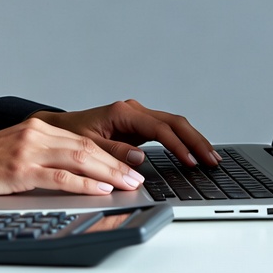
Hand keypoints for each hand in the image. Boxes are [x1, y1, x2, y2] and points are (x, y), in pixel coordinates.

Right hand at [0, 117, 148, 200]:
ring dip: (108, 174)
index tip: (131, 163)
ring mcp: (27, 149)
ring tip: (127, 184)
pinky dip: (83, 184)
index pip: (83, 140)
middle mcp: (35, 133)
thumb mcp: (16, 151)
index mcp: (37, 128)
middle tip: (138, 175)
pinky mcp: (19, 169)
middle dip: (116, 163)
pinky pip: (58, 176)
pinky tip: (98, 190)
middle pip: (86, 147)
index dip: (110, 153)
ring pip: (78, 159)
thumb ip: (43, 156)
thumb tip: (75, 172)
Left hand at [31, 99, 220, 167]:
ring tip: (212, 158)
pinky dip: (184, 141)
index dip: (177, 145)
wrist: (60, 129)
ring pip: (174, 124)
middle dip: (195, 140)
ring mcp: (138, 117)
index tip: (190, 161)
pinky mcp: (140, 126)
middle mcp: (133, 111)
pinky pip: (167, 131)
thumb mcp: (87, 146)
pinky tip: (195, 153)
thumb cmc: (70, 136)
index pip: (158, 128)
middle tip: (213, 160)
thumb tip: (139, 157)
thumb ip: (112, 151)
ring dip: (194, 140)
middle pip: (173, 122)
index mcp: (121, 113)